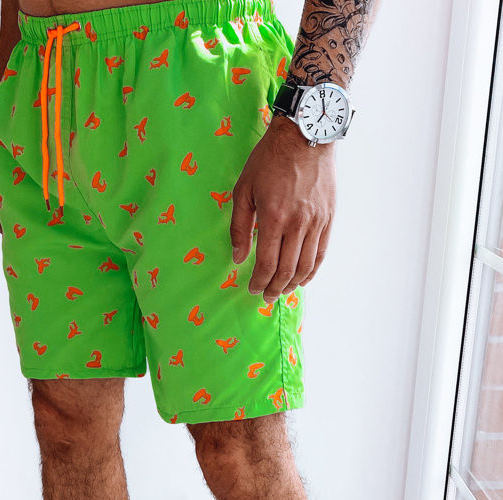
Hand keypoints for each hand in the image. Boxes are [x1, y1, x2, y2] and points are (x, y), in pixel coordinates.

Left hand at [230, 115, 335, 301]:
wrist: (306, 135)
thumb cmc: (269, 159)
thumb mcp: (243, 189)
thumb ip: (240, 227)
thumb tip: (238, 257)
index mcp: (273, 218)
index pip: (267, 264)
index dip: (259, 282)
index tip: (252, 289)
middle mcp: (298, 224)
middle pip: (287, 271)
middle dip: (274, 288)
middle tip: (266, 297)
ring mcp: (316, 222)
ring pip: (306, 266)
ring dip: (293, 284)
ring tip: (282, 291)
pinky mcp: (329, 217)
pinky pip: (321, 252)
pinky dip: (312, 270)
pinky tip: (303, 278)